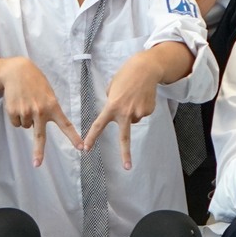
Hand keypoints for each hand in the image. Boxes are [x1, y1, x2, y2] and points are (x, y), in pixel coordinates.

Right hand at [0, 57, 80, 164]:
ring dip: (26, 119)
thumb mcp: (48, 93)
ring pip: (26, 127)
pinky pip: (16, 123)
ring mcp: (26, 112)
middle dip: (38, 152)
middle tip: (37, 164)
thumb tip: (37, 128)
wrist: (17, 71)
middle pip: (39, 136)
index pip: (66, 124)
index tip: (81, 148)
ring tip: (26, 103)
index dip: (74, 137)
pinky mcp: (13, 111)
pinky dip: (16, 116)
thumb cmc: (36, 83)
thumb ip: (48, 109)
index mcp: (52, 106)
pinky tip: (18, 103)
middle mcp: (39, 111)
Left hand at [80, 48, 169, 169]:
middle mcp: (125, 112)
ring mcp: (139, 112)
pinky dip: (140, 107)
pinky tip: (141, 96)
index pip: (99, 125)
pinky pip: (141, 114)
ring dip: (131, 111)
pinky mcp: (149, 110)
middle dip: (125, 154)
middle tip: (127, 167)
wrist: (146, 68)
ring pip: (133, 120)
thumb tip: (115, 111)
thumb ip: (111, 102)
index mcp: (112, 106)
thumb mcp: (111, 87)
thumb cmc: (126, 75)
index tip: (86, 149)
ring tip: (133, 96)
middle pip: (124, 137)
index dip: (92, 137)